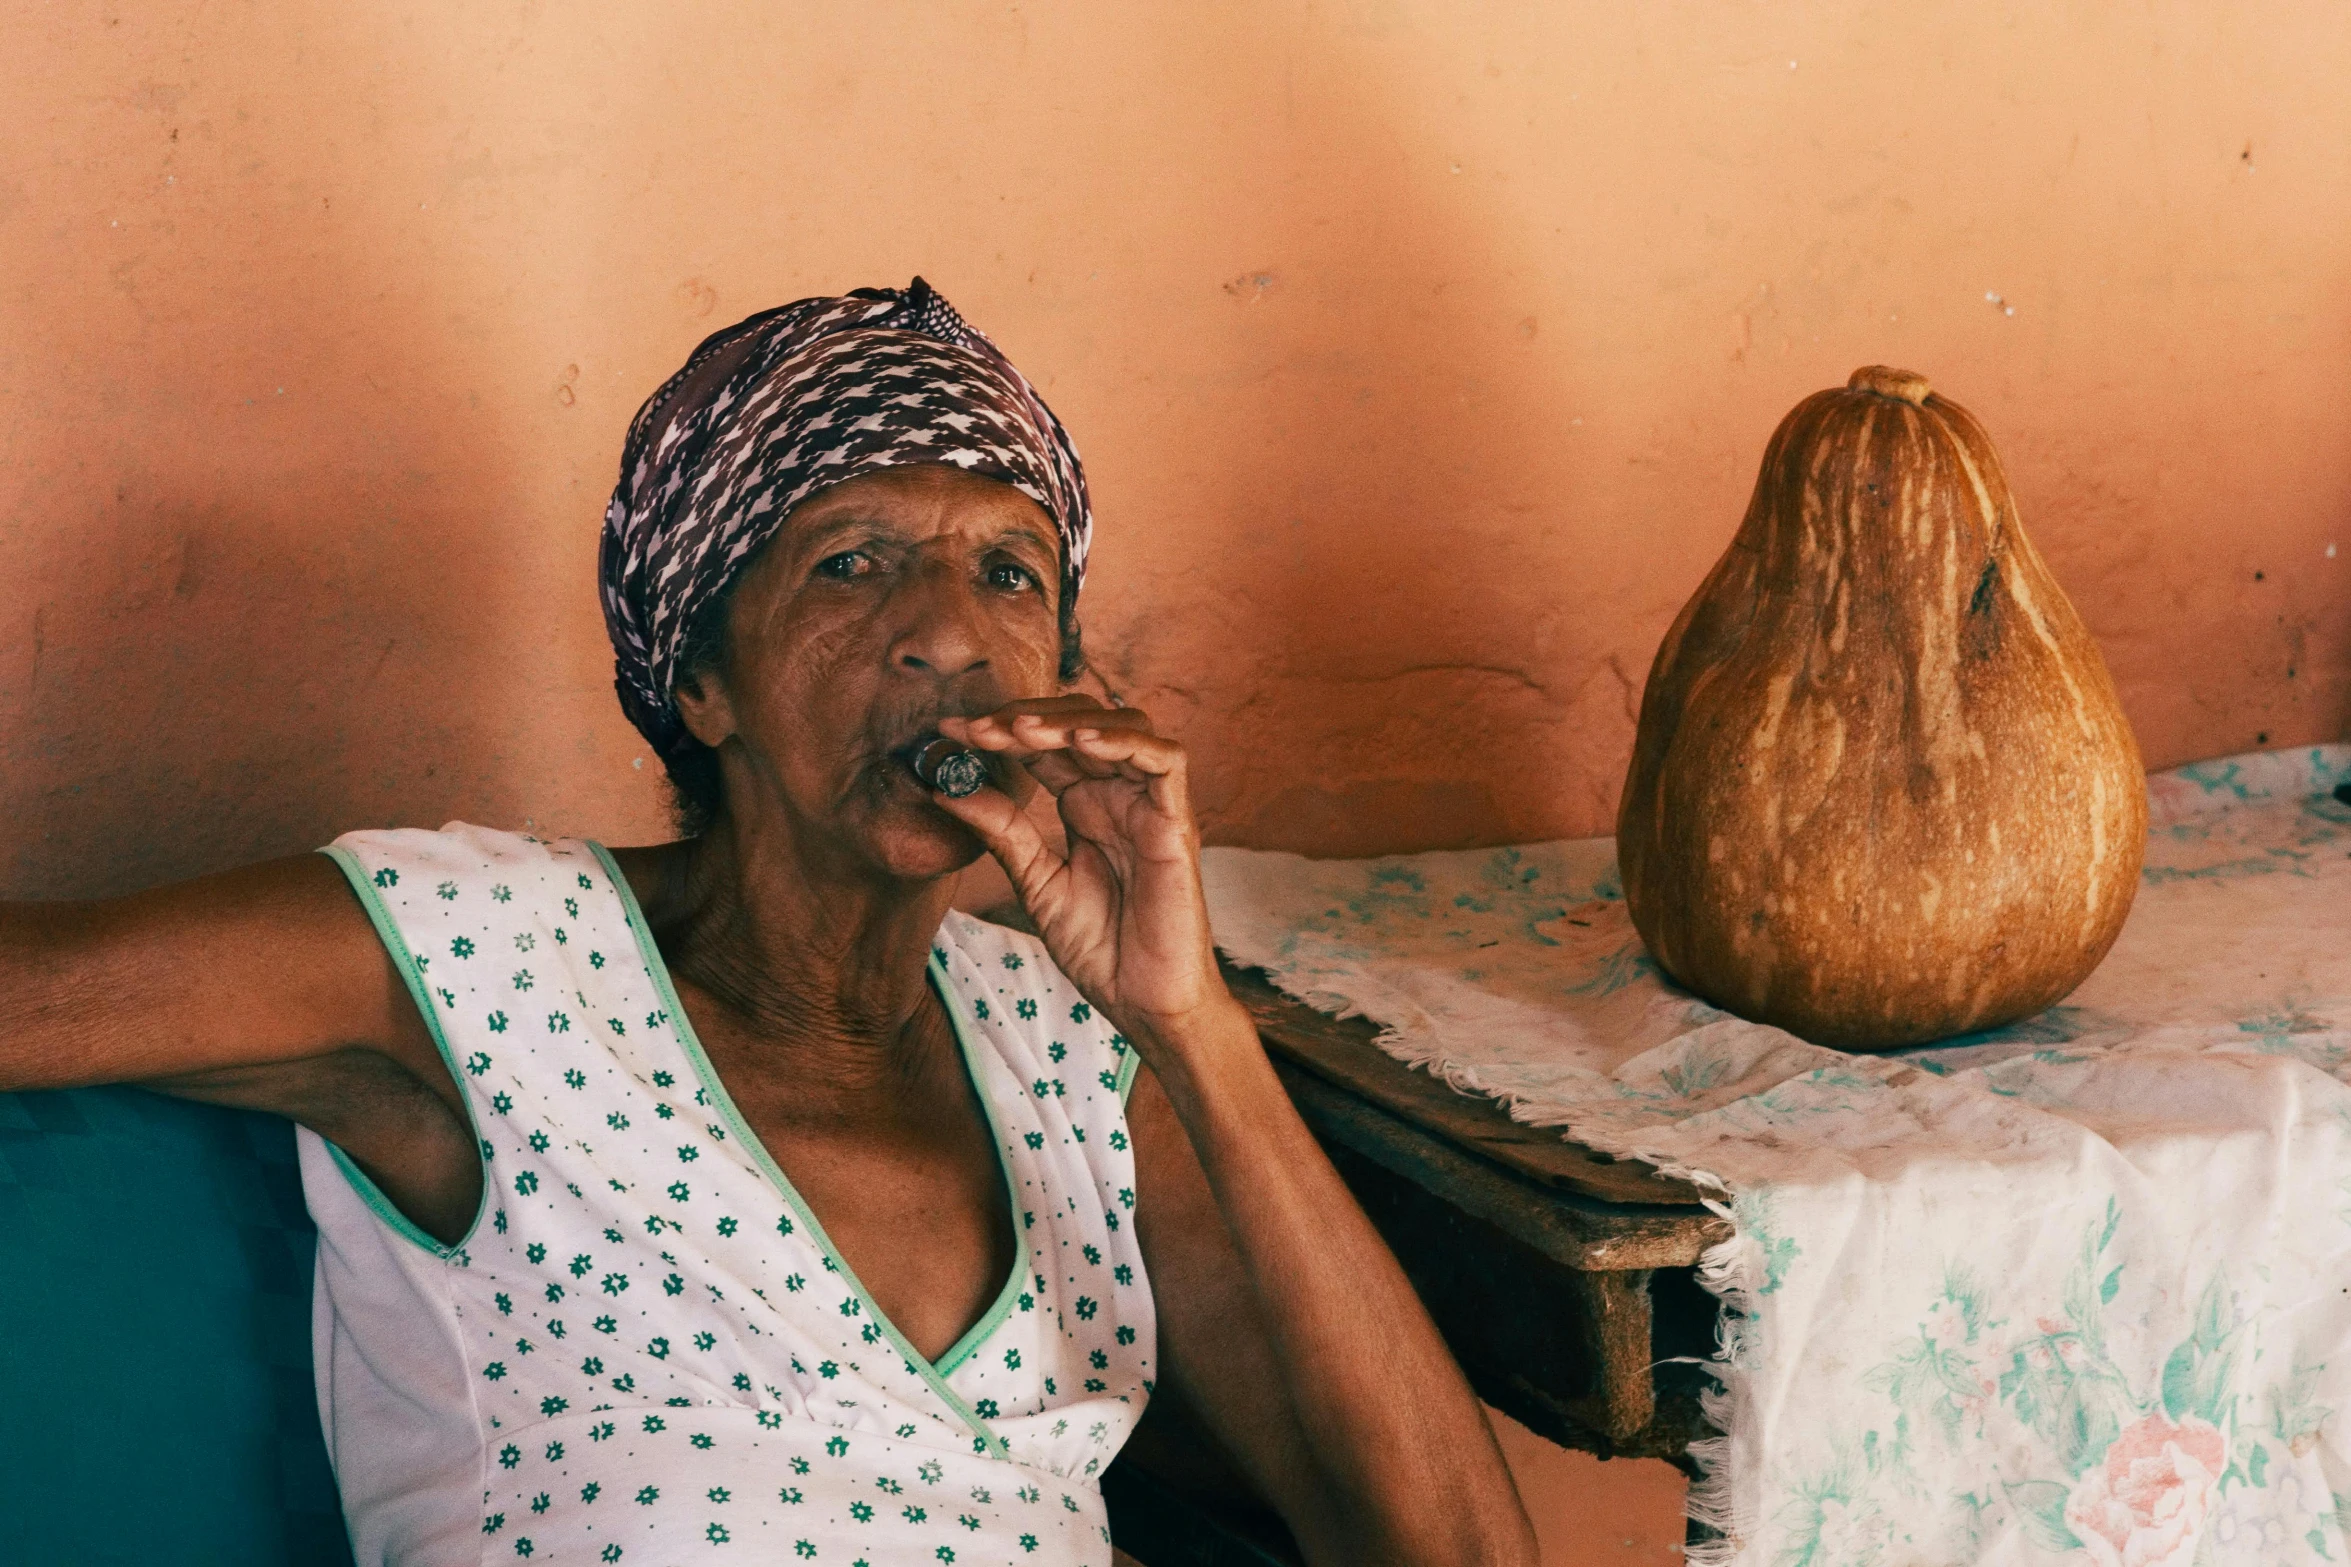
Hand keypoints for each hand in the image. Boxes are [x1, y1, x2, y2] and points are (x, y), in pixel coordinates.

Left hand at [930, 698, 1234, 1046]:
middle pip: (1078, 723)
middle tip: (978, 728)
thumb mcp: (1036, 883)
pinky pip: (1165, 761)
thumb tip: (944, 788)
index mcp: (1084, 807)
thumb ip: (1001, 833)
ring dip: (1069, 721)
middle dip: (1025, 718)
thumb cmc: (1102, 949)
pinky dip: (1125, 742)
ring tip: (1020, 731)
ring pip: (1123, 727)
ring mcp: (1149, 805)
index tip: (948, 730)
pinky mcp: (1177, 822)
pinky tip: (1081, 742)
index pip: (1042, 748)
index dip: (998, 731)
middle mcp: (1117, 796)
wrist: (1145, 1003)